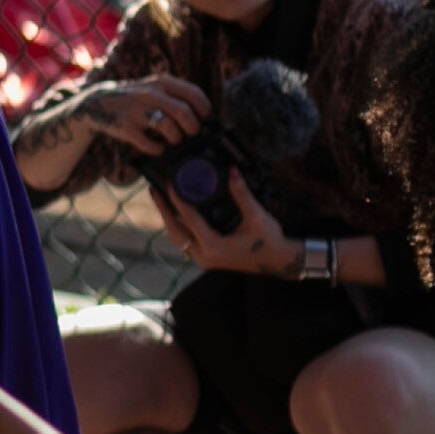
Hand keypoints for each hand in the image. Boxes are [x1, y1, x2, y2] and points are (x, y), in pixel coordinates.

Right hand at [70, 72, 209, 162]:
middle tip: (191, 134)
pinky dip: (157, 149)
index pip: (194, 94)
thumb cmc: (137, 99)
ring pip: (169, 128)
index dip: (205, 110)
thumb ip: (176, 97)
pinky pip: (150, 144)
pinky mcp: (125, 127)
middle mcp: (150, 94)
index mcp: (162, 82)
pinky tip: (157, 148)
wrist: (98, 102)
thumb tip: (205, 120)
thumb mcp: (154, 88)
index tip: (205, 120)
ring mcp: (137, 110)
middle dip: (193, 128)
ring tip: (173, 141)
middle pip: (184, 112)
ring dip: (176, 139)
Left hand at [149, 165, 297, 277]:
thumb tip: (232, 170)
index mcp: (213, 246)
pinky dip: (180, 229)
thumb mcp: (256, 216)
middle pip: (175, 231)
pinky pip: (186, 244)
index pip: (187, 218)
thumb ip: (242, 193)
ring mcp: (205, 261)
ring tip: (162, 201)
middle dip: (163, 210)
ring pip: (179, 240)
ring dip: (169, 220)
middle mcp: (205, 256)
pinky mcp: (209, 260)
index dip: (176, 199)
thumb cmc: (270, 241)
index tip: (168, 182)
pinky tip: (179, 216)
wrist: (281, 263)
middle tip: (154, 190)